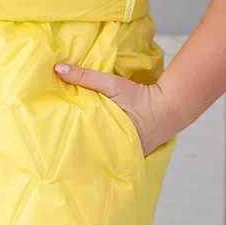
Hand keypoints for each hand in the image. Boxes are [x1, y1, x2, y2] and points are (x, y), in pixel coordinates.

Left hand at [53, 61, 178, 156]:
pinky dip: (104, 148)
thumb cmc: (141, 97)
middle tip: (59, 143)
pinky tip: (93, 145)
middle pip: (91, 150)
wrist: (170, 107)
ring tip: (72, 147)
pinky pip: (113, 153)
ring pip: (102, 153)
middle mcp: (117, 152)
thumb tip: (58, 68)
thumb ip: (86, 76)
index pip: (83, 145)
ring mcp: (125, 156)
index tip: (55, 138)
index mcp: (110, 139)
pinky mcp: (131, 154)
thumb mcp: (112, 85)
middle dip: (78, 147)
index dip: (69, 142)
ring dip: (91, 147)